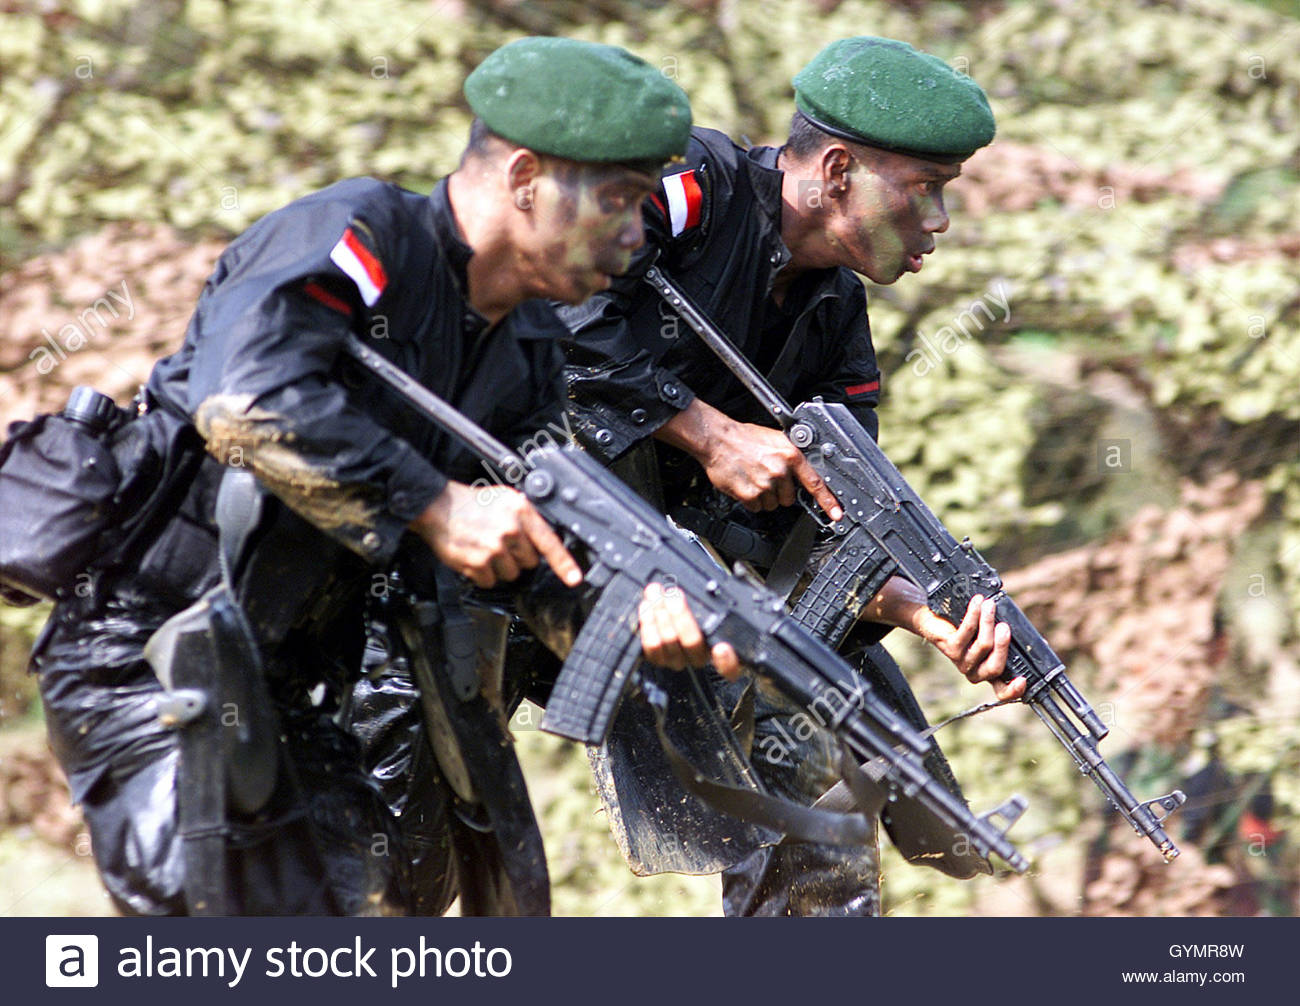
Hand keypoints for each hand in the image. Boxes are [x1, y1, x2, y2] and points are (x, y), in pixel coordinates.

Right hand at [409, 481, 581, 588]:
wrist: (438, 506)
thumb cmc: (472, 503)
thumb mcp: (506, 499)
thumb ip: (527, 518)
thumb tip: (543, 538)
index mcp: (521, 511)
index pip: (549, 542)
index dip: (565, 564)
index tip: (575, 579)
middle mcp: (510, 530)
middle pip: (530, 562)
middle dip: (518, 556)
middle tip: (501, 543)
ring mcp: (494, 548)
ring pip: (511, 574)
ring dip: (500, 567)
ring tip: (486, 548)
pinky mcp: (477, 563)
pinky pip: (491, 581)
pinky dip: (483, 574)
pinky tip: (476, 557)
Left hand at [637, 582, 740, 680]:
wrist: (666, 611)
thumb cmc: (691, 605)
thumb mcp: (703, 600)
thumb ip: (704, 601)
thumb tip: (688, 592)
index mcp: (719, 646)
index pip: (731, 665)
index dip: (727, 661)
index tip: (721, 648)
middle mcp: (698, 657)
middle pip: (692, 642)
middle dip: (680, 615)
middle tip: (673, 595)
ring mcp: (677, 659)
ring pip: (669, 642)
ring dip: (660, 614)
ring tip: (656, 596)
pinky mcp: (658, 658)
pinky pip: (651, 647)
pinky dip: (647, 624)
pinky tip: (646, 608)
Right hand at [657, 399, 841, 519]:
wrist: (717, 439)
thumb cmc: (744, 437)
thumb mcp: (775, 439)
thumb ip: (791, 457)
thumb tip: (803, 473)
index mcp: (791, 455)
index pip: (815, 482)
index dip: (828, 501)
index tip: (836, 514)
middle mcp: (780, 470)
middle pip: (789, 498)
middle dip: (779, 492)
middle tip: (766, 477)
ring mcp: (765, 484)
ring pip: (772, 504)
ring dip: (764, 496)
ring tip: (753, 477)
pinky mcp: (750, 495)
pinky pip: (757, 507)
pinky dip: (751, 500)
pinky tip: (745, 484)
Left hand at [912, 595, 1023, 700]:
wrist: (935, 619)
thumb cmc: (969, 628)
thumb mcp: (992, 636)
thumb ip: (1007, 639)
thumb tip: (1033, 638)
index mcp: (988, 672)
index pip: (1002, 691)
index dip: (1013, 690)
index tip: (1023, 680)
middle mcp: (975, 671)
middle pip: (995, 668)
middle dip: (1003, 645)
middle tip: (1005, 626)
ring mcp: (962, 661)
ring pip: (983, 646)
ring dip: (988, 622)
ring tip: (990, 605)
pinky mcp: (950, 648)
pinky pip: (967, 630)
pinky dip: (974, 614)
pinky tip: (977, 602)